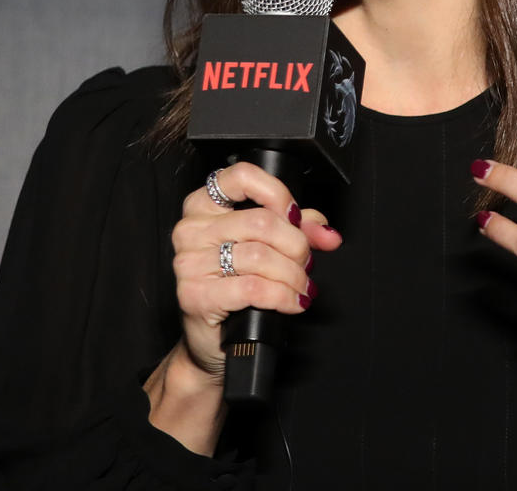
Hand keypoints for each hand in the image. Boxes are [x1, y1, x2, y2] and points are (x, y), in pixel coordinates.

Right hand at [169, 162, 342, 380]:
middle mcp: (191, 229)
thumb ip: (299, 230)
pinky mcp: (194, 294)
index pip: (241, 176)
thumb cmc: (236, 286)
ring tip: (302, 286)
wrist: (214, 339)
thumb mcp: (268, 247)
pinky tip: (292, 301)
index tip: (296, 217)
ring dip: (293, 275)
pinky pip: (253, 288)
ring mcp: (189, 262)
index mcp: (204, 205)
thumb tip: (326, 232)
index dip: (278, 194)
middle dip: (295, 245)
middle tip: (305, 263)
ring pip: (261, 256)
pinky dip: (283, 296)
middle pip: (261, 222)